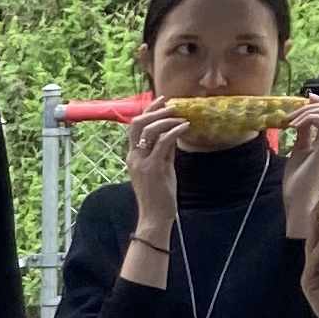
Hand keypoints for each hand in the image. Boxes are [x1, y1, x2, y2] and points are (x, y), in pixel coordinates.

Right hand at [119, 111, 188, 271]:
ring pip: (149, 130)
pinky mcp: (153, 168)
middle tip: (172, 104)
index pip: (135, 127)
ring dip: (166, 119)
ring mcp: (142, 162)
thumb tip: (173, 135)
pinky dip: (174, 131)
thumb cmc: (158, 196)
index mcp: (133, 157)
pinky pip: (163, 142)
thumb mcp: (160, 169)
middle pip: (137, 123)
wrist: (154, 217)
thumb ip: (163, 153)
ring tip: (180, 115)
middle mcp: (134, 157)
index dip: (147, 111)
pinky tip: (185, 127)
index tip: (161, 101)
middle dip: (154, 110)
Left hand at [274, 95, 318, 238]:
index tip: (302, 100)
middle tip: (295, 107)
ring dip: (308, 111)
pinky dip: (307, 118)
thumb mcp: (298, 152)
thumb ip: (302, 136)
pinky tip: (294, 126)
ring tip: (291, 120)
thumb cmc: (298, 182)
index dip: (318, 103)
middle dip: (314, 103)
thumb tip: (300, 122)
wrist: (299, 201)